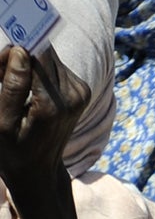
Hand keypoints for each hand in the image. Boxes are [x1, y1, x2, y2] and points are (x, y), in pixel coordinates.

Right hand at [0, 44, 89, 195]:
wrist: (40, 169)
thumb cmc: (14, 148)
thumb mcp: (1, 121)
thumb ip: (11, 85)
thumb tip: (20, 51)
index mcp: (53, 104)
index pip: (38, 54)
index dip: (14, 50)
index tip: (0, 63)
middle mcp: (73, 95)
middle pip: (43, 51)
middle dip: (18, 56)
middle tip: (0, 76)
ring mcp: (81, 92)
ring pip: (48, 56)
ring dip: (26, 63)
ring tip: (10, 86)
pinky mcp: (81, 90)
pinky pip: (54, 66)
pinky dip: (36, 71)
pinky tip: (26, 89)